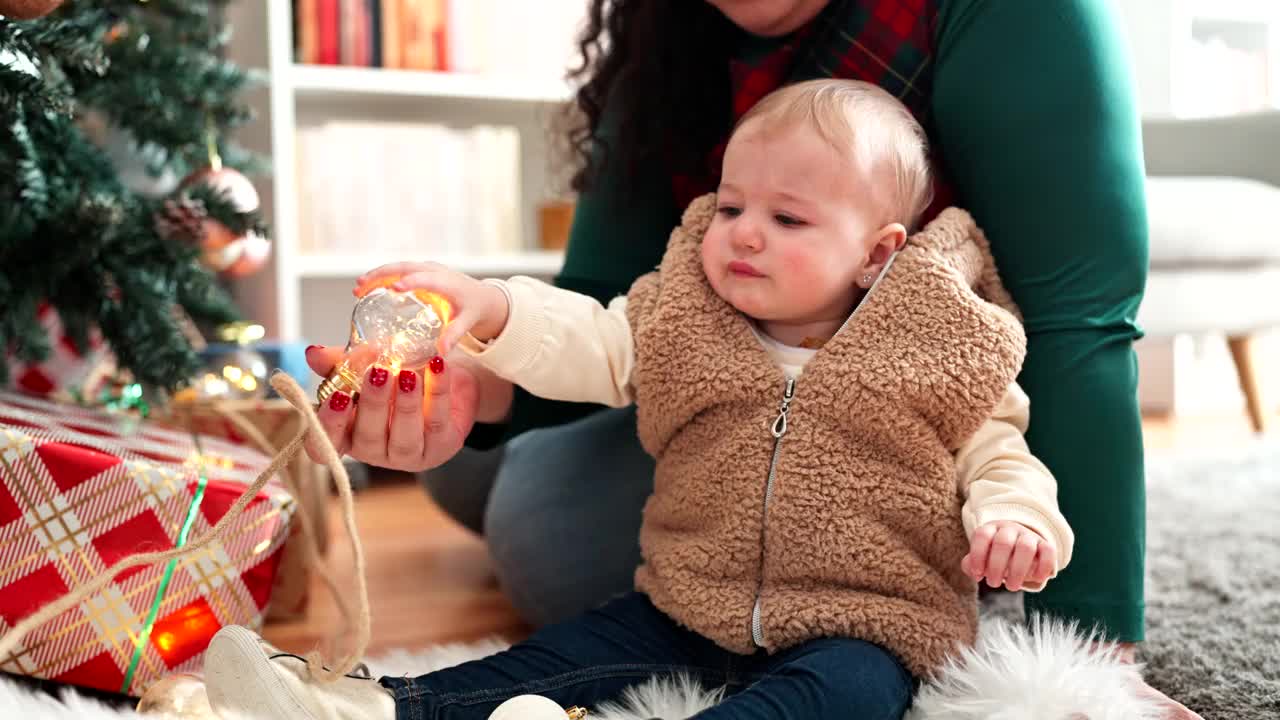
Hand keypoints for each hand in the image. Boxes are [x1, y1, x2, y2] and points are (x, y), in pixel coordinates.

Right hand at [303, 344, 477, 471]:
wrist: (446, 376)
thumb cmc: (400, 375)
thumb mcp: (368, 364)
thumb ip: (341, 362)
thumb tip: (314, 353)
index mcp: (349, 434)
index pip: (326, 446)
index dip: (328, 427)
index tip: (336, 397)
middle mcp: (376, 450)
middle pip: (368, 438)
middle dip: (372, 405)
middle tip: (377, 372)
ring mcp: (410, 454)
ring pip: (404, 437)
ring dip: (405, 404)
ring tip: (407, 374)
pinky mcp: (442, 446)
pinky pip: (439, 421)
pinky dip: (438, 392)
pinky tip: (436, 366)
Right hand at [356, 262, 508, 354]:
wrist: (484, 297)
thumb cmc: (475, 309)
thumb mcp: (467, 322)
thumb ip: (454, 335)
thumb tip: (442, 352)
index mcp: (447, 282)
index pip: (426, 279)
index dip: (411, 282)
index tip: (394, 288)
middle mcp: (434, 271)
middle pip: (404, 267)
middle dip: (381, 275)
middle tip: (361, 287)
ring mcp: (426, 269)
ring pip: (398, 267)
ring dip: (377, 275)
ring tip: (358, 289)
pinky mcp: (420, 273)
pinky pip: (398, 271)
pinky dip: (382, 278)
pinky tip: (367, 289)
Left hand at [960, 520, 1055, 591]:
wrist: (1019, 548)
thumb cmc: (995, 557)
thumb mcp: (981, 558)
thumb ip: (971, 564)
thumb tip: (973, 571)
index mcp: (991, 529)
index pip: (982, 535)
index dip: (977, 555)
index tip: (978, 574)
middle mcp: (1010, 529)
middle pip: (1003, 543)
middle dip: (997, 567)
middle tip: (993, 584)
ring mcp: (1029, 535)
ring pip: (1026, 547)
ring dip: (1017, 570)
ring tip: (1012, 587)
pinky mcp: (1045, 545)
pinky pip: (1048, 551)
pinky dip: (1043, 567)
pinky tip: (1036, 579)